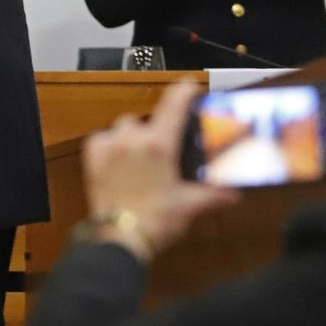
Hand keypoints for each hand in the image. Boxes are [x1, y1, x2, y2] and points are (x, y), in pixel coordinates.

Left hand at [83, 80, 238, 260]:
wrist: (121, 238)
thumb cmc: (156, 220)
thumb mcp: (191, 205)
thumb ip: (215, 194)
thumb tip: (234, 192)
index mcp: (158, 145)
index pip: (173, 105)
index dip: (183, 92)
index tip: (190, 87)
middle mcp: (131, 140)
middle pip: (146, 120)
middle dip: (157, 130)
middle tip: (165, 150)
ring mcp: (108, 147)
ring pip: (123, 129)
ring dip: (133, 137)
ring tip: (143, 158)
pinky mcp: (91, 159)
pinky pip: (101, 139)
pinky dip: (111, 145)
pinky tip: (120, 160)